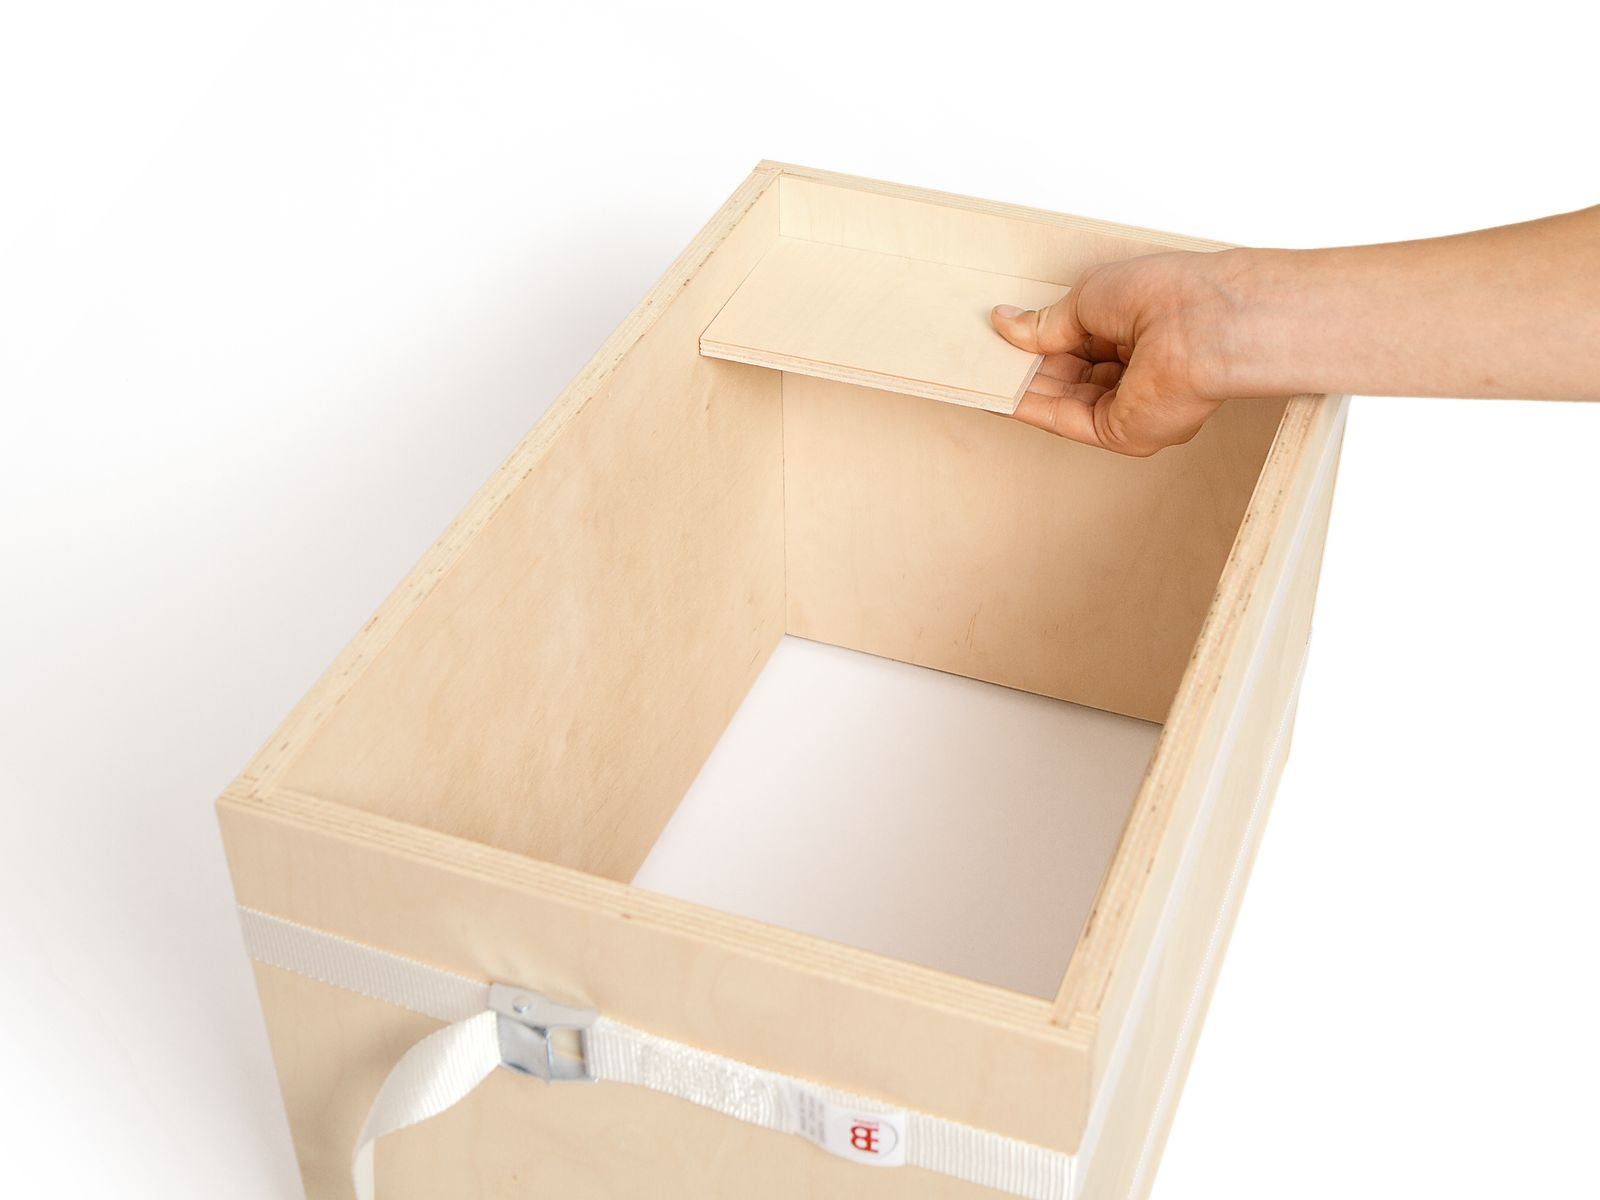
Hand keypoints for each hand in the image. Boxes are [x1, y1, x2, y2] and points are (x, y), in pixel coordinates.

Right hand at [991, 251, 1241, 455]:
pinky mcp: (1122, 433)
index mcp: (1142, 333)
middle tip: (983, 357)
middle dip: (1026, 366)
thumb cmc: (1166, 295)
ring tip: (980, 371)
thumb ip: (1047, 322)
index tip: (1006, 338)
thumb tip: (1006, 323)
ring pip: (1064, 400)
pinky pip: (1064, 420)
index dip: (1043, 340)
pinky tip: (997, 393)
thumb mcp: (1089, 297)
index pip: (1083, 343)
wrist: (1202, 325)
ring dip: (1020, 387)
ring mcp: (1131, 407)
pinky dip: (1028, 408)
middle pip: (1070, 376)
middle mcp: (1140, 373)